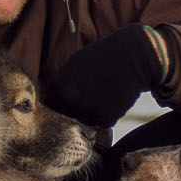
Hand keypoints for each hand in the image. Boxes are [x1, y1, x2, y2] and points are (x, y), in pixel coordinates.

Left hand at [42, 24, 167, 127]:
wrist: (132, 56)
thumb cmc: (101, 58)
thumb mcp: (73, 66)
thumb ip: (60, 85)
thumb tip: (47, 101)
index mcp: (57, 86)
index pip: (48, 107)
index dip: (57, 106)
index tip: (67, 101)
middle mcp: (70, 100)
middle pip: (65, 117)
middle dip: (74, 111)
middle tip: (89, 97)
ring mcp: (88, 111)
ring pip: (84, 121)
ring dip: (91, 114)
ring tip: (103, 95)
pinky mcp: (106, 118)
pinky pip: (101, 123)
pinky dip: (107, 115)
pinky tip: (113, 99)